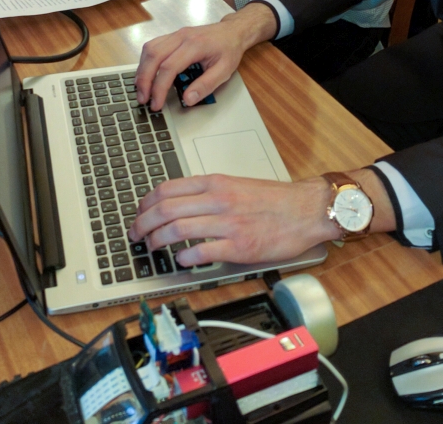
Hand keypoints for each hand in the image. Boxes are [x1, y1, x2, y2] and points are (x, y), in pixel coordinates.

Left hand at [128, 175, 341, 265]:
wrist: (307, 209)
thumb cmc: (275, 200)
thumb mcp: (236, 184)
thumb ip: (208, 192)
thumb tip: (177, 204)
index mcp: (216, 182)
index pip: (167, 189)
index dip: (145, 204)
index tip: (138, 213)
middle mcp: (219, 200)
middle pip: (165, 209)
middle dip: (142, 224)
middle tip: (135, 235)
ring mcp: (228, 223)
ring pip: (177, 230)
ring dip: (157, 241)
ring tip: (152, 248)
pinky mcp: (239, 247)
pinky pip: (202, 252)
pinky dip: (184, 258)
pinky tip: (180, 261)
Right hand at [135, 2, 277, 110]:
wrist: (232, 31)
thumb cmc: (229, 50)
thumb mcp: (224, 71)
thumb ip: (205, 86)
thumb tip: (187, 100)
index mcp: (195, 45)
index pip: (169, 67)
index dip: (159, 88)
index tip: (157, 103)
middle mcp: (181, 37)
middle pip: (154, 56)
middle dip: (144, 80)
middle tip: (143, 99)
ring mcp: (175, 34)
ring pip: (149, 49)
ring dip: (142, 70)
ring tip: (141, 89)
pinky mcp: (172, 36)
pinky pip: (152, 46)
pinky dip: (146, 61)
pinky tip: (146, 74)